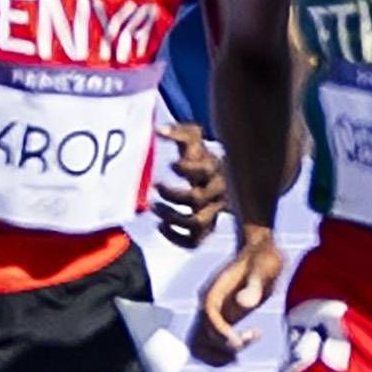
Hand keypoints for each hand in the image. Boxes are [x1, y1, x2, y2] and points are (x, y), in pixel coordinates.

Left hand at [149, 123, 230, 247]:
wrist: (216, 173)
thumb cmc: (198, 153)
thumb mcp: (192, 137)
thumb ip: (178, 132)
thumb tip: (159, 130)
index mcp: (214, 169)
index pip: (206, 171)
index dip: (188, 169)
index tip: (172, 164)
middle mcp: (217, 193)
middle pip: (198, 199)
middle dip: (174, 194)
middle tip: (156, 185)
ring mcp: (212, 213)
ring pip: (198, 223)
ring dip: (173, 217)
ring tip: (155, 207)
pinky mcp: (204, 228)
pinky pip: (193, 241)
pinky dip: (175, 237)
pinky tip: (160, 225)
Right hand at [190, 222, 282, 366]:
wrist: (261, 250)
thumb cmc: (264, 257)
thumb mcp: (264, 267)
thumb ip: (254, 285)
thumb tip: (244, 304)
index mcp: (214, 292)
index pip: (208, 320)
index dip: (221, 335)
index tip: (240, 342)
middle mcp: (209, 305)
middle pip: (198, 339)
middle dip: (219, 350)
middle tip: (243, 344)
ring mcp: (214, 313)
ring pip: (201, 345)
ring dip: (219, 355)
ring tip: (244, 345)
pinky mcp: (222, 319)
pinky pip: (213, 343)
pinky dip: (225, 351)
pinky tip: (248, 339)